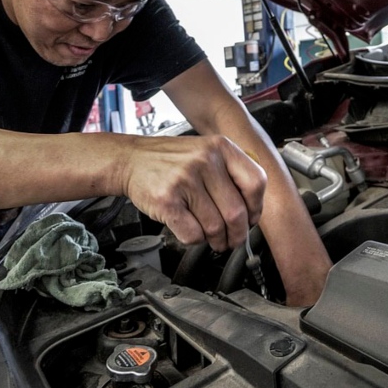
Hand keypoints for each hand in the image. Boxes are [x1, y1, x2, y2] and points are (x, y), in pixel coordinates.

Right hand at [121, 135, 265, 250]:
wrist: (131, 160)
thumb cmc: (171, 161)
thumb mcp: (206, 152)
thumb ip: (231, 173)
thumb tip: (252, 212)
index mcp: (220, 147)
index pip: (256, 183)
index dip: (256, 208)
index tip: (250, 219)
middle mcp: (204, 161)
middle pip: (236, 213)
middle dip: (236, 235)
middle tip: (232, 240)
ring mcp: (184, 180)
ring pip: (215, 227)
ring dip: (215, 240)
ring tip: (212, 238)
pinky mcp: (166, 200)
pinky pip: (193, 234)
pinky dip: (195, 240)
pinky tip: (191, 230)